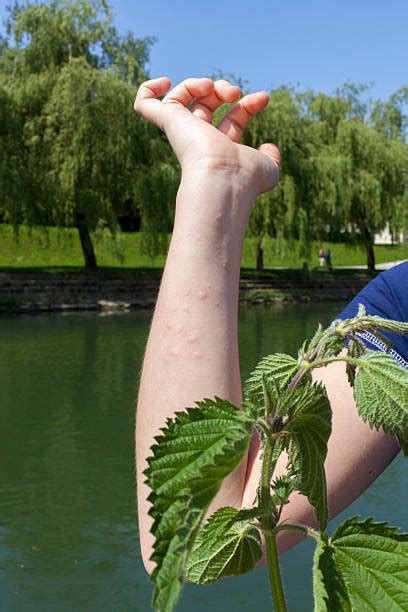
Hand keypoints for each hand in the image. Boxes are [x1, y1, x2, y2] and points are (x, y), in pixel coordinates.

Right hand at [134, 76, 279, 196]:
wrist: (225, 179)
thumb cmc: (246, 179)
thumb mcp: (268, 168)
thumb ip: (271, 158)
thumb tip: (268, 147)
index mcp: (221, 150)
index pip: (232, 121)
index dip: (249, 105)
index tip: (264, 98)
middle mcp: (199, 141)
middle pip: (207, 105)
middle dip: (224, 89)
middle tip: (235, 93)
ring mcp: (182, 131)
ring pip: (180, 98)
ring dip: (198, 83)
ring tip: (213, 87)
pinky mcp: (168, 122)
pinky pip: (145, 104)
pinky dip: (149, 88)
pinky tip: (164, 81)